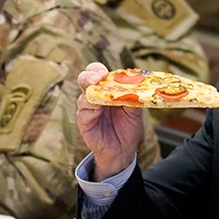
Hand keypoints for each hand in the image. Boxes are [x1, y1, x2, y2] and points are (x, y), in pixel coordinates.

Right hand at [75, 62, 144, 179]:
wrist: (124, 149)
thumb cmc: (128, 127)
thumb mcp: (135, 111)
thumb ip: (133, 97)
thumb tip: (135, 86)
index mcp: (105, 88)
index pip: (96, 72)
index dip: (98, 69)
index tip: (105, 73)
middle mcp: (94, 96)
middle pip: (84, 79)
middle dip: (89, 76)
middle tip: (98, 78)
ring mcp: (87, 108)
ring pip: (83, 95)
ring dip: (92, 94)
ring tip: (102, 98)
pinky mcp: (84, 121)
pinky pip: (83, 112)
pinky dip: (90, 109)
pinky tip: (97, 110)